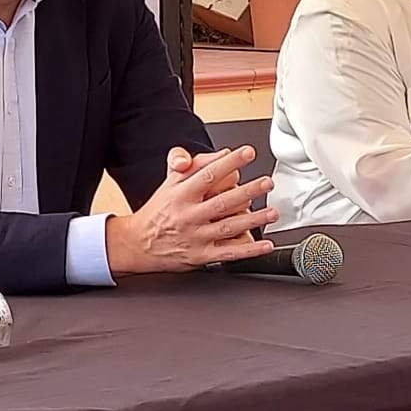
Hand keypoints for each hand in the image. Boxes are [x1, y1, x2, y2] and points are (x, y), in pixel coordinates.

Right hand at [106, 145, 278, 275]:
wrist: (138, 244)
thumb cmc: (159, 211)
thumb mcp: (170, 183)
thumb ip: (194, 166)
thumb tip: (221, 154)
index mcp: (181, 195)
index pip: (208, 175)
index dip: (230, 163)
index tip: (248, 153)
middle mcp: (188, 216)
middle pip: (222, 202)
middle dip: (248, 191)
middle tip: (266, 182)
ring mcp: (196, 237)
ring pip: (229, 228)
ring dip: (254, 220)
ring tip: (272, 212)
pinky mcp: (201, 256)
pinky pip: (229, 253)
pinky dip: (249, 250)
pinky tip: (264, 244)